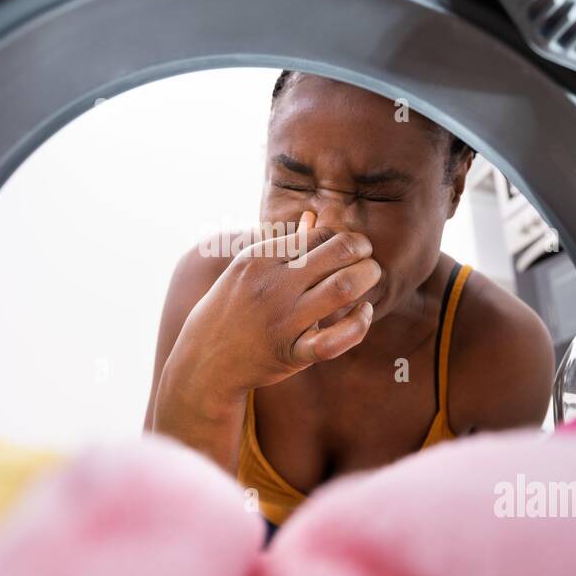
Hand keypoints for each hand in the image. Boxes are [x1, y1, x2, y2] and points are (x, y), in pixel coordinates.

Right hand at [170, 210, 380, 401]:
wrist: (205, 358)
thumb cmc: (234, 306)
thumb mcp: (248, 268)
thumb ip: (284, 244)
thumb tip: (312, 217)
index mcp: (261, 258)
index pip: (320, 233)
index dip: (342, 237)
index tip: (349, 248)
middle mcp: (272, 285)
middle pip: (338, 252)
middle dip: (363, 251)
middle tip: (367, 259)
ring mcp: (282, 321)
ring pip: (342, 288)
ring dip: (367, 277)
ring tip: (370, 278)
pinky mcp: (291, 354)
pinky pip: (334, 341)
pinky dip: (358, 325)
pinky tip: (364, 314)